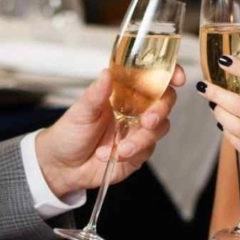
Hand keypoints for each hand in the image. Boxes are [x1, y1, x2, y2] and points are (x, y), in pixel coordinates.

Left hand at [35, 66, 185, 197]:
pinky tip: (112, 155)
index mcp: (123, 91)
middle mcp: (135, 108)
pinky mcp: (139, 152)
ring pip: (159, 128)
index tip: (177, 78)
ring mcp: (138, 130)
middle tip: (147, 121)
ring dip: (142, 138)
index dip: (169, 73)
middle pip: (164, 101)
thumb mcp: (80, 111)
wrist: (62, 166)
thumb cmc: (69, 133)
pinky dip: (132, 153)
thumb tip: (107, 74)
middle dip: (160, 111)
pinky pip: (148, 149)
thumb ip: (96, 94)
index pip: (152, 76)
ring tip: (119, 148)